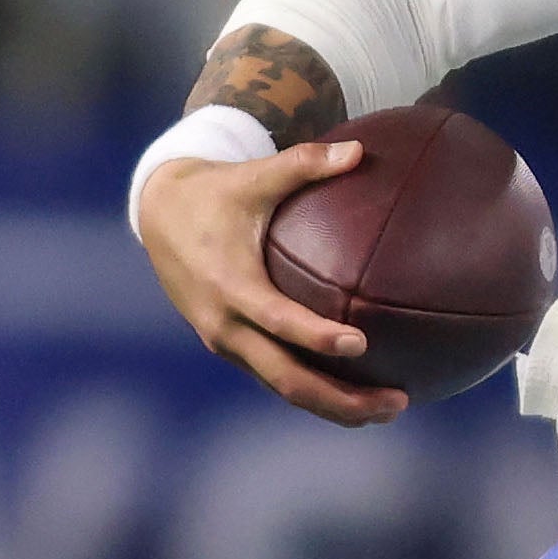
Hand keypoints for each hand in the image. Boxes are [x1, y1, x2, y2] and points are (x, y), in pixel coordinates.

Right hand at [140, 139, 401, 427]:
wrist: (159, 215)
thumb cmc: (216, 192)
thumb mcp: (255, 175)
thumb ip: (305, 163)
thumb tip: (359, 151)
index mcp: (230, 286)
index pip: (277, 321)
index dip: (316, 337)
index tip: (361, 344)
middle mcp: (226, 325)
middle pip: (286, 379)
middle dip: (341, 399)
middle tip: (397, 400)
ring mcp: (227, 342)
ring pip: (284, 388)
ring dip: (335, 405)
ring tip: (391, 407)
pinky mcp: (233, 347)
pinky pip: (278, 377)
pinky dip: (318, 391)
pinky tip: (362, 390)